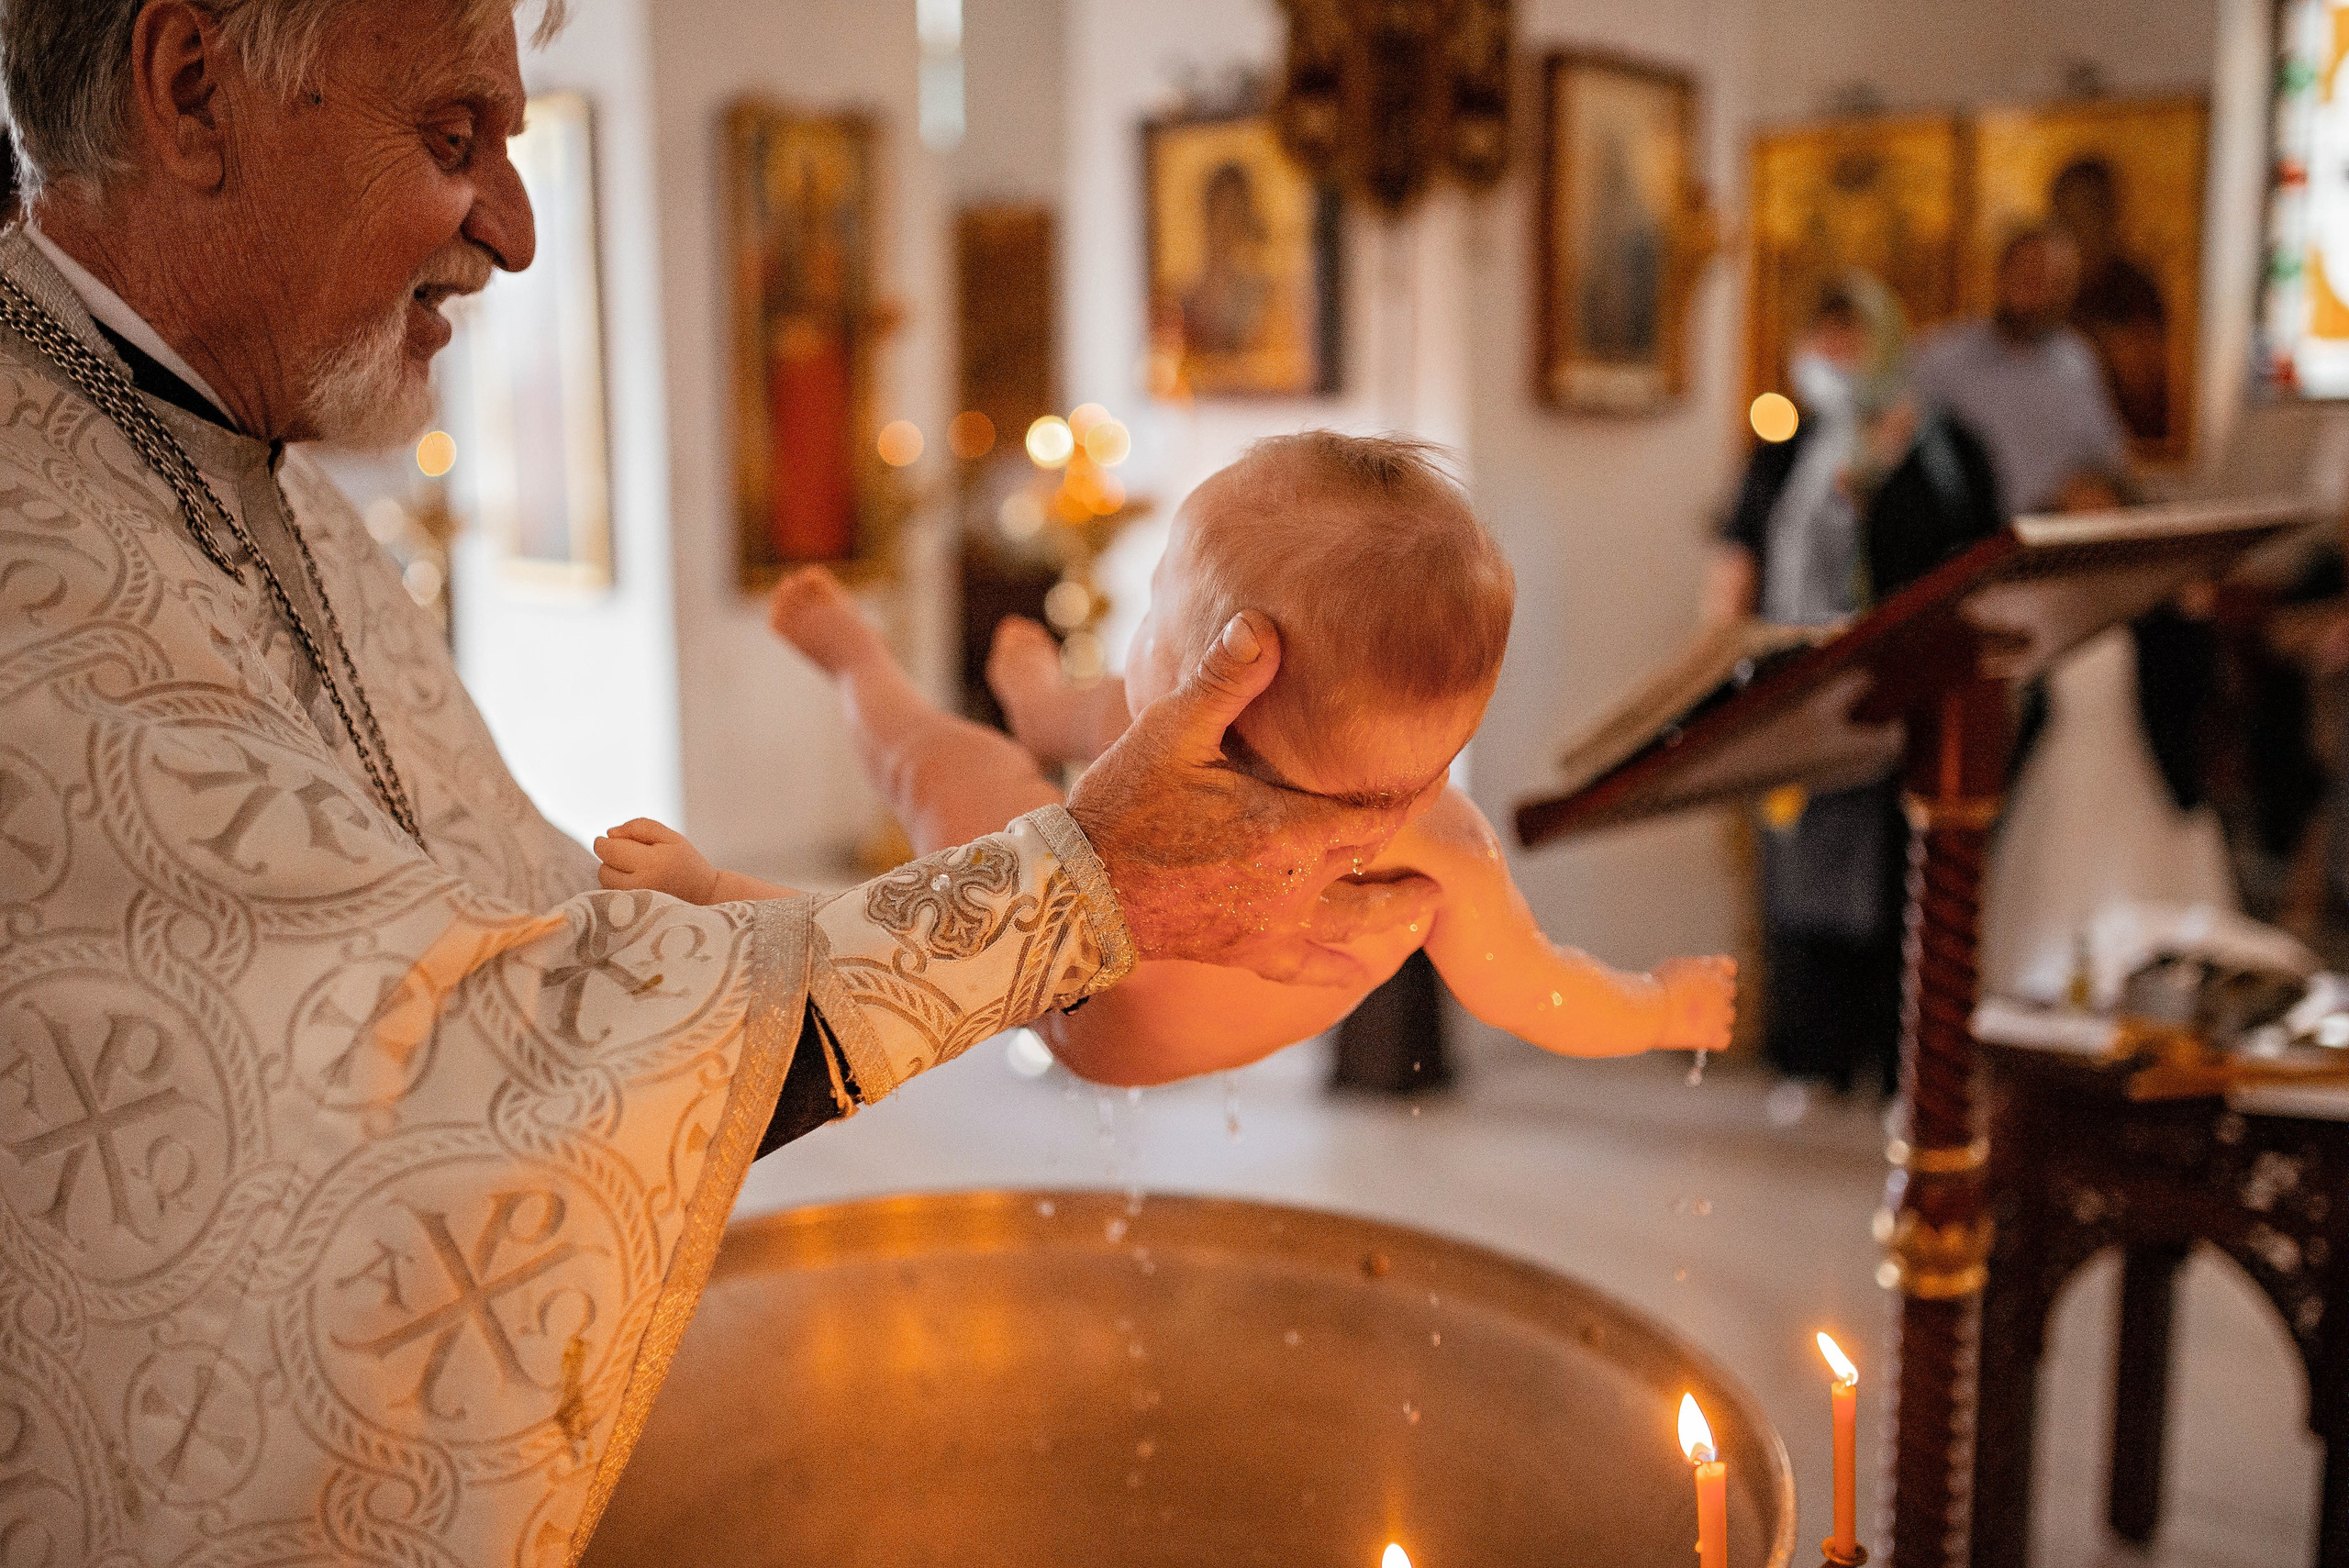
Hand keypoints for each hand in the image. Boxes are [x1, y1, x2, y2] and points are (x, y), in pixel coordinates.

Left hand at [595, 818, 719, 903]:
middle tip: (631, 857)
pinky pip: (611, 897)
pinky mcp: (634, 914)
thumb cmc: (686, 862)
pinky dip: (617, 888)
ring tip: (634, 872)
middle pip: (603, 868)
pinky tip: (634, 885)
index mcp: (651, 862)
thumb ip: (640, 827)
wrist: (704, 896)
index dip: (605, 842)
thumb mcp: (670, 837)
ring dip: (613, 874)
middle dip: (611, 859)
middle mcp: (640, 885)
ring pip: (605, 885)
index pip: (609, 850)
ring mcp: (636, 903)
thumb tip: (610, 834)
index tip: (614, 840)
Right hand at [1066, 612, 1421, 985]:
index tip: (1440, 764)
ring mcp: (1271, 924)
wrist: (1074, 894)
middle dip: (1408, 835)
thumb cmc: (1121, 805)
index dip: (1415, 788)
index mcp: (1286, 828)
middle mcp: (1293, 883)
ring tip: (1430, 902)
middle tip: (1442, 814)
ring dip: (1398, 909)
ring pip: (1357, 921)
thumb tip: (1263, 621)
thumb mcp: (1169, 730)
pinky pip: (1306, 969)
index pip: (1378, 809)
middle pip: (1372, 857)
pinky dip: (1338, 971)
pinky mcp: (1244, 952)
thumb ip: (1223, 677)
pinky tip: (1359, 972)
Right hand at [1654, 955, 1735, 1052]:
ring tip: (1690, 1021)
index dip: (1718, 974)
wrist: (1648, 1010)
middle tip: (1692, 1003)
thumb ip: (1693, 970)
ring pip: (1728, 1015)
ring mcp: (1721, 1012)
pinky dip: (1712, 1038)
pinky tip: (1695, 1036)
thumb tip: (1698, 980)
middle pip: (1729, 991)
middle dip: (1714, 996)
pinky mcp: (1714, 1034)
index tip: (1704, 980)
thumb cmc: (1652, 987)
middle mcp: (1721, 988)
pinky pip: (1724, 1038)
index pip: (1728, 966)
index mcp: (1711, 968)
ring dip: (1715, 1017)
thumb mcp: (1674, 967)